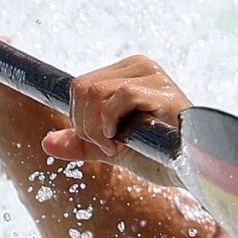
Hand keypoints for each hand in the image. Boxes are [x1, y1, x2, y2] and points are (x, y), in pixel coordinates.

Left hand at [44, 56, 191, 163]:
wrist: (191, 170)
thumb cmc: (158, 156)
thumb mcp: (111, 148)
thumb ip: (81, 143)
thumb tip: (46, 143)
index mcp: (127, 72)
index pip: (80, 85)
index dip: (77, 116)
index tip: (93, 139)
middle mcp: (140, 66)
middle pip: (81, 88)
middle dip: (83, 125)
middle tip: (106, 146)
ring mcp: (152, 75)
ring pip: (93, 92)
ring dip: (95, 129)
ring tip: (116, 146)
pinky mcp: (162, 90)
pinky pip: (117, 96)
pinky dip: (110, 123)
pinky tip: (123, 140)